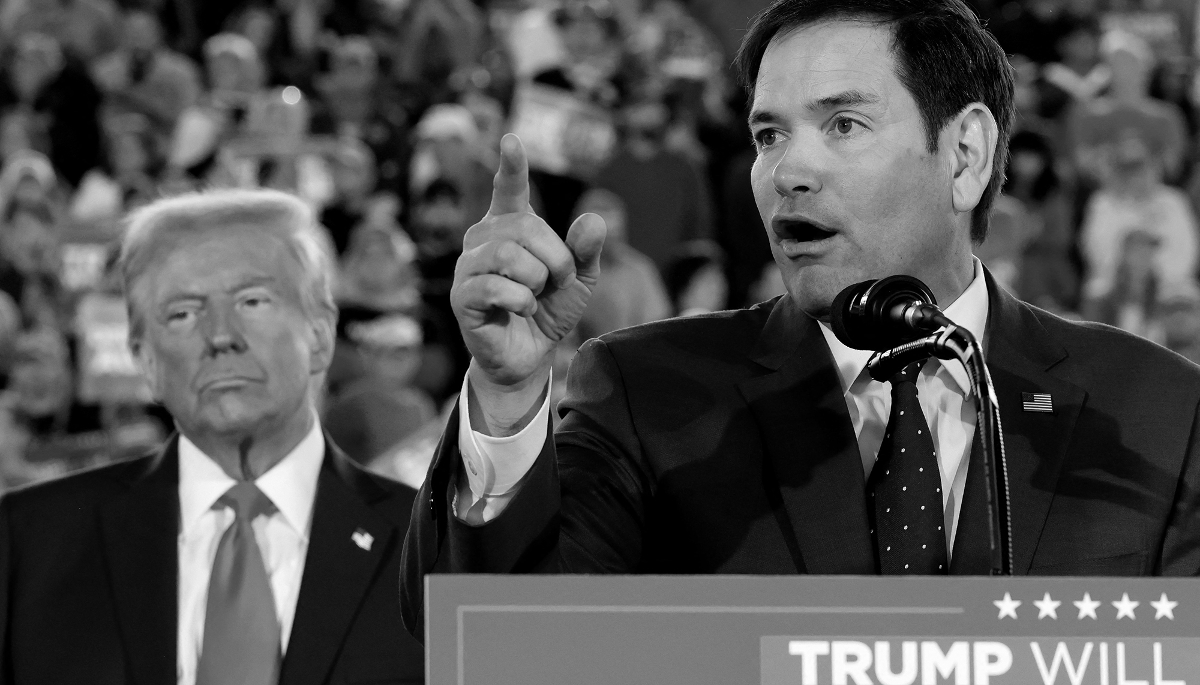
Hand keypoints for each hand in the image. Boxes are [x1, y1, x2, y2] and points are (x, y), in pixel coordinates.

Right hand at [451, 134, 604, 431]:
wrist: (528, 357)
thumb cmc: (547, 311)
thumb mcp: (579, 281)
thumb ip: (586, 251)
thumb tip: (594, 220)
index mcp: (509, 227)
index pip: (509, 190)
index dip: (512, 166)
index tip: (511, 140)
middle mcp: (482, 239)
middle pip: (523, 227)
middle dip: (554, 257)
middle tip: (558, 282)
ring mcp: (468, 267)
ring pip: (507, 254)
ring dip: (536, 278)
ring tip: (536, 296)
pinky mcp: (461, 297)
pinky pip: (495, 286)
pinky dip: (520, 300)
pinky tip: (521, 310)